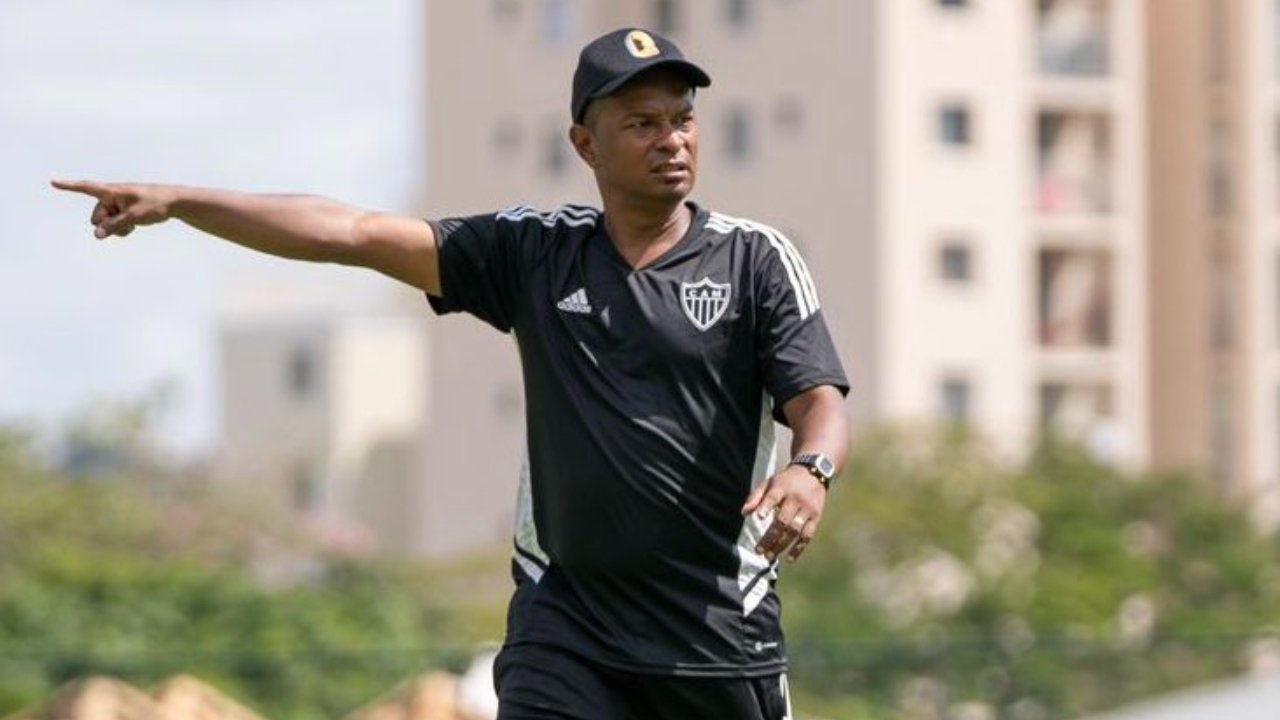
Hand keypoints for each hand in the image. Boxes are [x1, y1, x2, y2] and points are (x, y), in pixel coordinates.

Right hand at [51, 180, 174, 238]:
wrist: (175, 202)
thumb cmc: (155, 204)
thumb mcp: (133, 217)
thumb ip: (113, 226)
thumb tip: (96, 235)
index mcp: (112, 191)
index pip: (87, 188)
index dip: (69, 186)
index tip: (53, 181)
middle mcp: (112, 196)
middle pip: (96, 216)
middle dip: (106, 224)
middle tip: (125, 223)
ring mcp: (118, 204)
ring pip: (106, 223)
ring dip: (115, 228)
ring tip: (132, 225)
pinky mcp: (124, 211)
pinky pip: (114, 224)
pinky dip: (121, 228)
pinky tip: (133, 227)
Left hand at [741, 464, 825, 562]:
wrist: (814, 472)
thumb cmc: (786, 481)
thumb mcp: (770, 482)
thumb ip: (756, 497)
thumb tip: (743, 513)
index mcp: (782, 488)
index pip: (774, 497)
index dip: (766, 506)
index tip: (759, 517)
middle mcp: (796, 499)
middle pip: (783, 520)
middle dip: (770, 537)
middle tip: (759, 550)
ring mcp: (807, 509)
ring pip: (795, 530)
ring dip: (782, 545)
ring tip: (770, 556)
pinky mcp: (816, 517)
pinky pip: (808, 535)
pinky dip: (799, 548)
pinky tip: (789, 559)